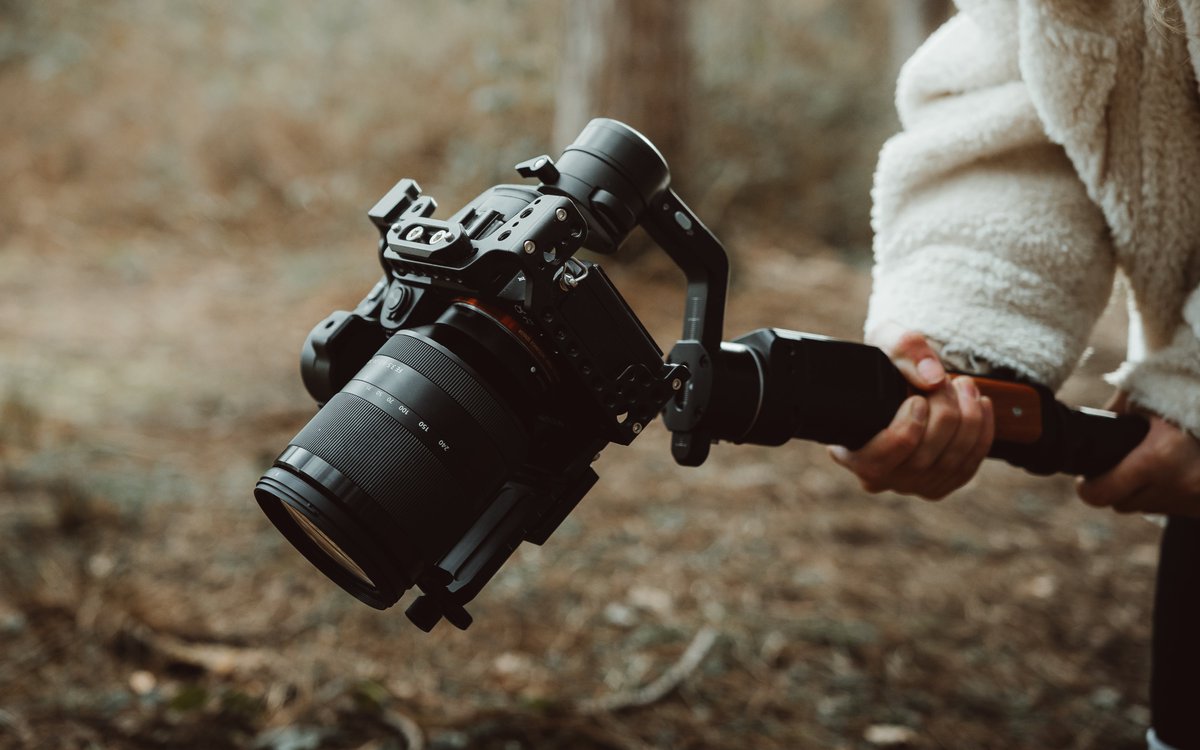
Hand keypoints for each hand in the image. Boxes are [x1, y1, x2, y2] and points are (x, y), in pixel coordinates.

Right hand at [828, 322, 994, 499]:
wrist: (897, 377)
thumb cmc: (884, 361)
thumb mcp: (884, 340)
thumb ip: (904, 349)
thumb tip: (933, 378)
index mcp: (849, 451)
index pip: (878, 460)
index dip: (906, 430)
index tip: (917, 398)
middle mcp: (877, 477)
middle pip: (920, 461)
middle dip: (944, 414)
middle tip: (947, 380)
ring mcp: (909, 485)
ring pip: (949, 464)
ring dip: (968, 420)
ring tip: (965, 385)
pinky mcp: (938, 484)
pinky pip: (967, 467)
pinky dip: (981, 434)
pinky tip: (980, 405)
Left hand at [1075, 393, 1199, 516]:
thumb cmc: (1186, 401)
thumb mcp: (1147, 398)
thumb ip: (1114, 413)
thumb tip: (1086, 425)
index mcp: (1157, 458)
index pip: (1101, 495)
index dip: (1088, 488)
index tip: (1086, 480)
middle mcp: (1179, 484)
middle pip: (1121, 505)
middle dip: (1116, 488)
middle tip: (1119, 469)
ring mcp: (1196, 500)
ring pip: (1147, 508)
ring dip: (1144, 493)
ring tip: (1154, 466)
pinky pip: (1174, 508)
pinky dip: (1170, 495)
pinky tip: (1175, 472)